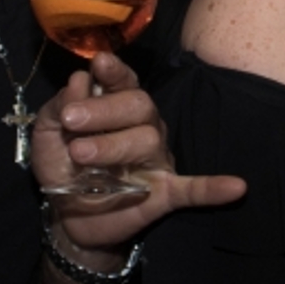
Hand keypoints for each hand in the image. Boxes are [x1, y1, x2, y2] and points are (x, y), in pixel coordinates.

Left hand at [31, 51, 244, 254]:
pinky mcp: (165, 193)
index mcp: (117, 108)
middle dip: (104, 109)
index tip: (98, 64)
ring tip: (81, 155)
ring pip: (149, 139)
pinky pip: (194, 188)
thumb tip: (80, 80)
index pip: (124, 82)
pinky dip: (213, 188)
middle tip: (71, 122)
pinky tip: (237, 186)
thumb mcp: (48, 135)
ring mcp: (156, 160)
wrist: (69, 219)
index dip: (114, 71)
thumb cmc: (63, 167)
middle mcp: (143, 127)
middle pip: (139, 105)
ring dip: (114, 145)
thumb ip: (58, 107)